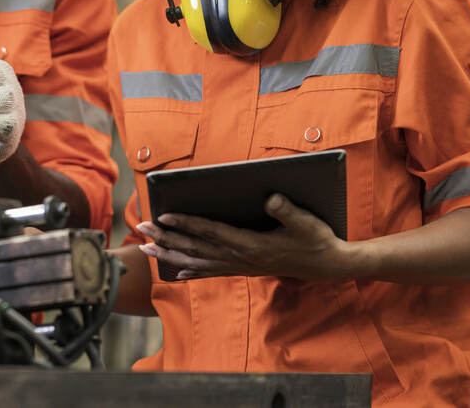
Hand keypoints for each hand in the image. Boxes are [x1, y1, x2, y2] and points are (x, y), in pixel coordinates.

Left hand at [136, 193, 350, 280]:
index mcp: (251, 244)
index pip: (211, 231)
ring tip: (145, 249)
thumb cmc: (316, 239)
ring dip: (170, 255)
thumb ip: (287, 210)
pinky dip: (192, 271)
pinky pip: (211, 272)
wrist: (327, 266)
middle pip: (196, 247)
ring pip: (197, 262)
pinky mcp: (243, 270)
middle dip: (167, 238)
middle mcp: (240, 258)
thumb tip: (271, 197)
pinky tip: (176, 273)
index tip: (165, 217)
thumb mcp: (307, 222)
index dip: (187, 224)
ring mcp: (240, 266)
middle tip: (142, 227)